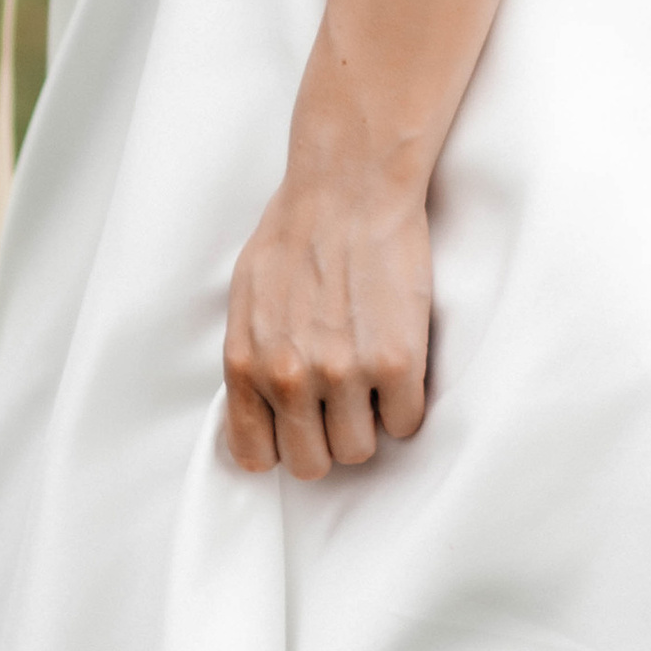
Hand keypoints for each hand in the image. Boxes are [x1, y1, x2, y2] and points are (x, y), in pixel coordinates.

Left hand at [222, 150, 432, 478]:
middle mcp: (290, 377)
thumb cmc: (296, 231)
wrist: (350, 185)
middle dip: (327, 438)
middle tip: (340, 402)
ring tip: (370, 380)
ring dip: (368, 423)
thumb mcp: (246, 297)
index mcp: (247, 363)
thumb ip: (249, 356)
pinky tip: (397, 368)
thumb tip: (256, 404)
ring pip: (360, 451)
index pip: (256, 456)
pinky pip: (404, 424)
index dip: (283, 444)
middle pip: (312, 464)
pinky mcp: (396, 363)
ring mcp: (344, 374)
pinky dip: (404, 404)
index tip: (300, 427)